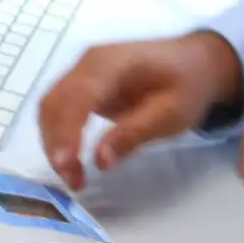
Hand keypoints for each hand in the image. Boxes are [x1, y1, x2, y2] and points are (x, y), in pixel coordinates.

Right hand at [38, 31, 243, 189]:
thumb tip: (100, 161)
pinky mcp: (80, 84)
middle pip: (55, 102)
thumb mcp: (170, 114)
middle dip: (56, 144)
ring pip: (50, 107)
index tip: (65, 165)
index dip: (67, 132)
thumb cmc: (186, 86)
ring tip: (72, 176)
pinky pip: (58, 108)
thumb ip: (134, 133)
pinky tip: (70, 159)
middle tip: (72, 180)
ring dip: (53, 143)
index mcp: (113, 63)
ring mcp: (81, 71)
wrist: (193, 63)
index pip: (79, 97)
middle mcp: (89, 62)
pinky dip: (57, 135)